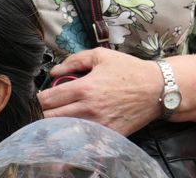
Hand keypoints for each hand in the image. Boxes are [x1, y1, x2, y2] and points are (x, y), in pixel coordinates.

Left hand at [38, 47, 161, 134]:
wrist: (158, 90)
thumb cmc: (129, 70)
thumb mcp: (99, 56)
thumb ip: (73, 61)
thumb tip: (53, 72)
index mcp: (83, 88)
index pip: (47, 99)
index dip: (37, 99)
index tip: (38, 97)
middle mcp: (89, 109)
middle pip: (50, 118)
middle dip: (42, 114)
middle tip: (42, 109)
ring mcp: (99, 125)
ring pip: (65, 131)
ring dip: (55, 126)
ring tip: (55, 118)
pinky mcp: (110, 135)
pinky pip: (85, 140)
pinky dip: (75, 135)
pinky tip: (73, 128)